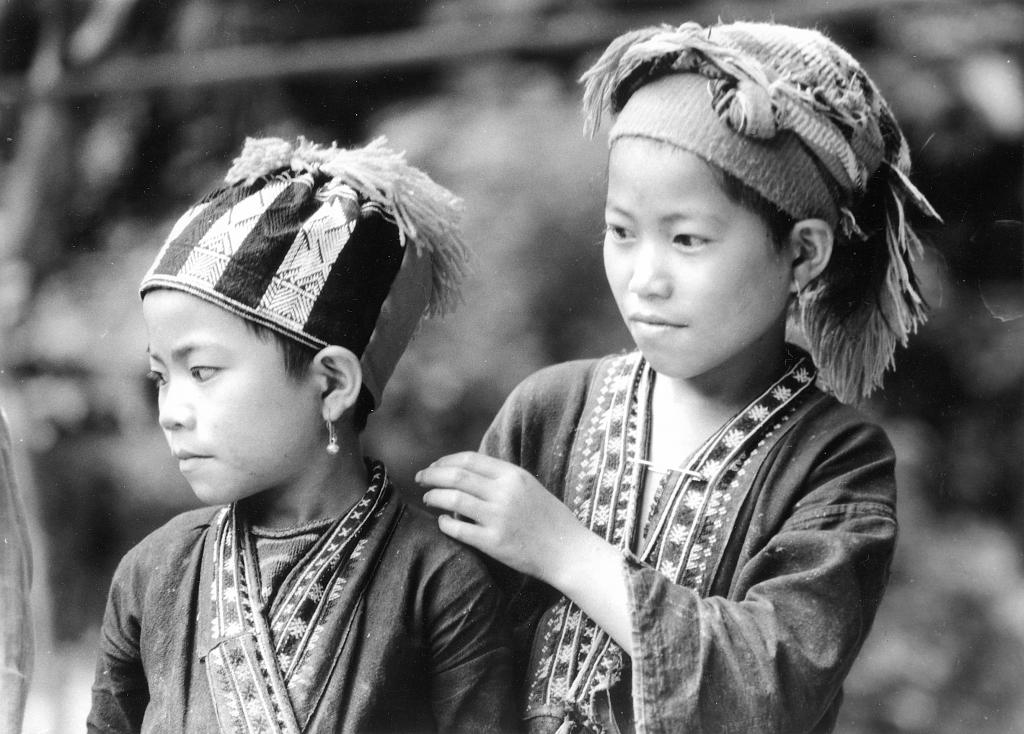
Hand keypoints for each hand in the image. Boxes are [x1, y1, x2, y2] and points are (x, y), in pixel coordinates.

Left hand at [416, 451, 585, 583]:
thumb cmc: (550, 519)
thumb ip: (502, 478)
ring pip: (453, 500)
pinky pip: (459, 529)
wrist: (569, 552)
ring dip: (435, 497)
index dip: (446, 461)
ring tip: (428, 499)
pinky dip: (445, 523)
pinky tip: (442, 522)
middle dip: (432, 475)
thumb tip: (467, 472)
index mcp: (514, 475)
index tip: (434, 466)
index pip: (470, 459)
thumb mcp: (529, 487)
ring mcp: (499, 518)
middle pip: (456, 476)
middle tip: (420, 479)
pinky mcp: (495, 543)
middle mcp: (505, 493)